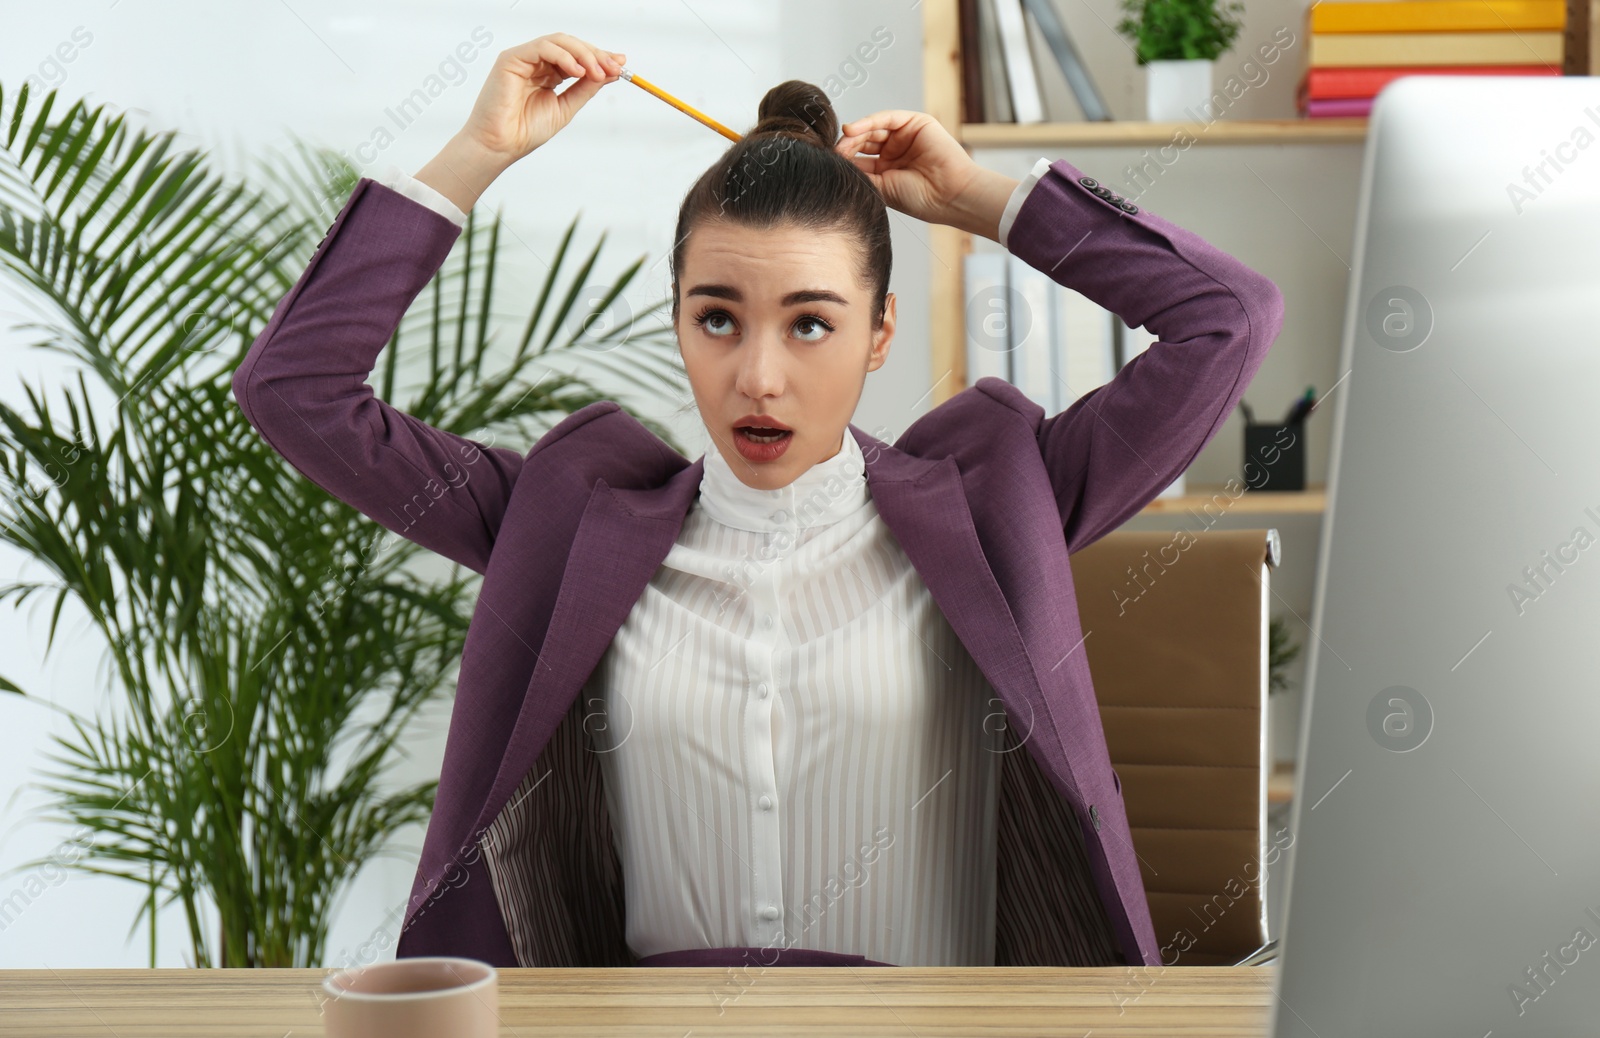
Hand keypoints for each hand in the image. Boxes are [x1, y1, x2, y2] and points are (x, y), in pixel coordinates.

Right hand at [459, 32, 625, 165]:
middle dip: (595, 54)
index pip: (577, 58)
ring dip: (583, 54)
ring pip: (558, 42)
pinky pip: (542, 47)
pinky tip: (577, 71)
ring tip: (597, 71)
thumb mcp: (565, 107)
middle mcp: (536, 63)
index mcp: (548, 74)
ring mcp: (523, 59)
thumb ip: (585, 89)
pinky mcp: (511, 59)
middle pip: (570, 46)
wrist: (501, 145)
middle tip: (614, 67)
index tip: (621, 64)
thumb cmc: (525, 131)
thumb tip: (609, 73)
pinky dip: (563, 55)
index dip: (599, 58)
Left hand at [835, 110, 1012, 236]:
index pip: (859, 159)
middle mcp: (894, 153)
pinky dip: (868, 121)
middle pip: (863, 141)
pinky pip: (887, 118)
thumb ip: (859, 174)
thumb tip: (834, 164)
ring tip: (843, 141)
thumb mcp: (881, 189)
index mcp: (886, 171)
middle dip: (847, 145)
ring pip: (873, 128)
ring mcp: (905, 137)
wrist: (949, 195)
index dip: (843, 159)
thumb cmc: (919, 199)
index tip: (827, 163)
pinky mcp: (915, 123)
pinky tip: (852, 129)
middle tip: (835, 152)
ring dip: (855, 134)